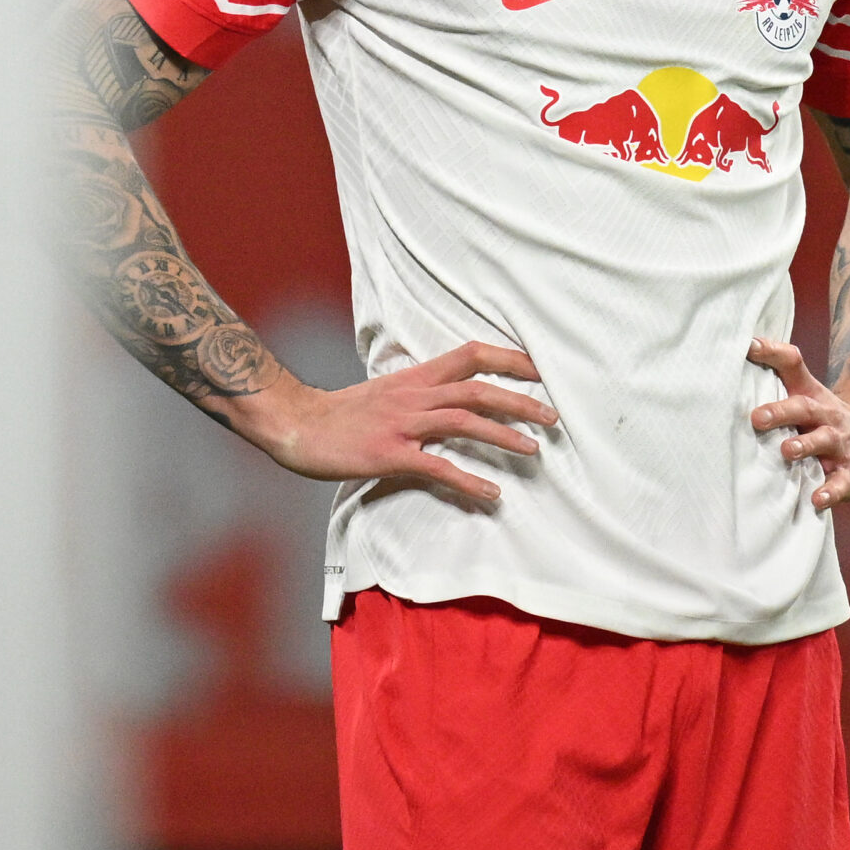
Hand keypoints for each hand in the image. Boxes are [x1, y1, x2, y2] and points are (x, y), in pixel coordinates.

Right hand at [231, 341, 555, 503]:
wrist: (295, 423)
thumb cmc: (340, 413)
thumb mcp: (385, 391)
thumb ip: (419, 393)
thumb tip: (452, 400)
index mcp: (414, 377)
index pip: (470, 355)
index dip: (508, 359)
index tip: (540, 369)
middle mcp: (413, 395)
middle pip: (477, 388)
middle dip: (520, 400)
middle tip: (553, 417)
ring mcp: (402, 423)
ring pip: (464, 420)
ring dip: (503, 435)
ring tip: (533, 451)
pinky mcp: (389, 454)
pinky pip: (436, 466)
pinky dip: (468, 480)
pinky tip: (491, 494)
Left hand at [745, 337, 849, 508]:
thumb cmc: (823, 412)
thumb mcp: (804, 388)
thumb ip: (776, 366)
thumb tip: (743, 343)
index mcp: (810, 394)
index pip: (792, 365)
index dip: (772, 352)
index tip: (749, 346)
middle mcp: (825, 416)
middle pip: (804, 408)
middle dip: (780, 412)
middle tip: (757, 417)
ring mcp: (840, 444)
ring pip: (823, 442)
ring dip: (805, 446)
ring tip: (787, 451)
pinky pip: (840, 482)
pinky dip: (829, 492)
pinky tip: (816, 499)